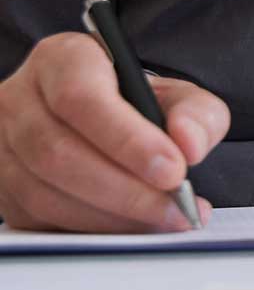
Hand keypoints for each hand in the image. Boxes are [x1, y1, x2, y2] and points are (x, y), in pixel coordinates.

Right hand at [0, 33, 229, 231]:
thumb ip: (197, 114)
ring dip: (113, 215)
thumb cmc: (140, 106)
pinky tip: (135, 226)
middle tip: (176, 207)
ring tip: (165, 219)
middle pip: (58, 151)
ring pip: (46, 192)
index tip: (174, 169)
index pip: (79, 96)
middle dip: (127, 189)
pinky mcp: (5, 190)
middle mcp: (20, 99)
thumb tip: (189, 144)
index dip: (127, 138)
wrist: (109, 124)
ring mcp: (4, 147)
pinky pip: (43, 220)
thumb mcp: (179, 96)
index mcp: (62, 60)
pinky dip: (95, 229)